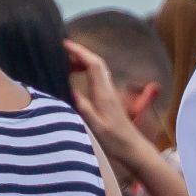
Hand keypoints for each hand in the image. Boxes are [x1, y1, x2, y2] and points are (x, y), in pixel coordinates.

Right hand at [64, 40, 143, 161]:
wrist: (134, 150)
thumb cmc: (116, 141)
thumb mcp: (96, 127)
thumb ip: (83, 108)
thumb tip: (69, 89)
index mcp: (104, 94)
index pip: (93, 65)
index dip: (80, 52)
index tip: (65, 45)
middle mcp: (108, 90)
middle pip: (96, 63)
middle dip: (79, 53)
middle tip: (61, 53)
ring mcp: (110, 94)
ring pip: (97, 70)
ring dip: (82, 62)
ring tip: (65, 64)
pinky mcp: (110, 100)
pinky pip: (97, 78)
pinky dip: (86, 72)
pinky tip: (77, 79)